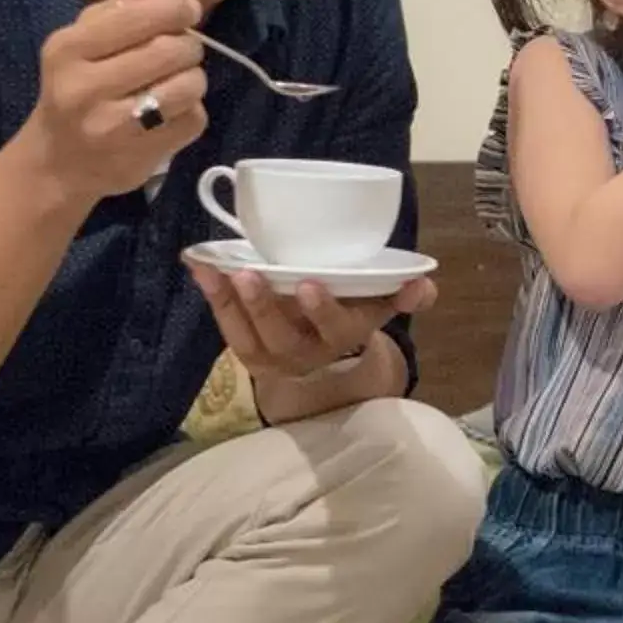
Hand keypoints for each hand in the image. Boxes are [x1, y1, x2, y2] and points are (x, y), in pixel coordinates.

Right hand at [20, 0, 207, 204]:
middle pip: (169, 51)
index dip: (174, 9)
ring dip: (194, 79)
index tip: (188, 9)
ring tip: (179, 80)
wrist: (57, 163)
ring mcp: (111, 126)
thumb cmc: (74, 88)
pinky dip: (193, 112)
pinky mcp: (139, 156)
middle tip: (184, 50)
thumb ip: (122, 5)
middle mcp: (84, 87)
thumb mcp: (84, 40)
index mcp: (68, 49)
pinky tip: (173, 112)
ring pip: (187, 87)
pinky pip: (192, 120)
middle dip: (188, 45)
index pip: (137, 17)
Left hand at [192, 267, 436, 403]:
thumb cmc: (350, 314)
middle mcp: (306, 351)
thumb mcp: (379, 305)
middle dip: (265, 306)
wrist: (322, 355)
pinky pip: (227, 330)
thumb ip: (403, 294)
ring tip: (215, 270)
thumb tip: (423, 286)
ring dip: (230, 303)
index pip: (335, 326)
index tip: (310, 282)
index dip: (322, 309)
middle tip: (251, 274)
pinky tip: (199, 267)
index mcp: (342, 335)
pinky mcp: (247, 351)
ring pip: (248, 336)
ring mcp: (272, 355)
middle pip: (283, 335)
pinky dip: (212, 299)